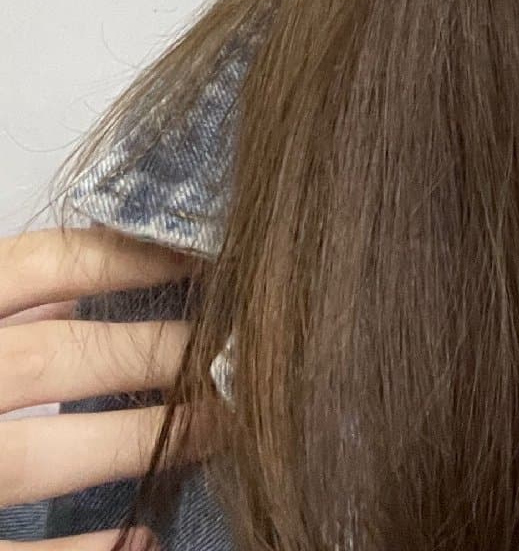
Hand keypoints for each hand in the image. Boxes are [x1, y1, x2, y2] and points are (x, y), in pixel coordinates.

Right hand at [0, 224, 219, 548]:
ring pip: (39, 456)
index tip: (204, 254)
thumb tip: (87, 293)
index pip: (40, 264)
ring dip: (140, 441)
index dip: (128, 256)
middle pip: (54, 357)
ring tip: (220, 428)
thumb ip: (2, 306)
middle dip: (156, 351)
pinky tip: (143, 537)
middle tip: (237, 348)